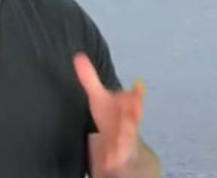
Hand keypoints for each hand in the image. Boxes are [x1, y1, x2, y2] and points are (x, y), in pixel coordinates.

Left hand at [74, 54, 143, 174]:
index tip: (138, 87)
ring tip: (120, 133)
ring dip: (125, 139)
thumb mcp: (99, 100)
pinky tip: (108, 161)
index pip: (132, 99)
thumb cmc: (110, 119)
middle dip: (132, 114)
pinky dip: (115, 160)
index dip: (136, 95)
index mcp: (124, 108)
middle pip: (132, 119)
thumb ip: (90, 79)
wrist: (125, 149)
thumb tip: (77, 55)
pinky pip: (119, 160)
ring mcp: (126, 143)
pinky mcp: (121, 159)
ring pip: (128, 140)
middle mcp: (129, 125)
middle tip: (135, 108)